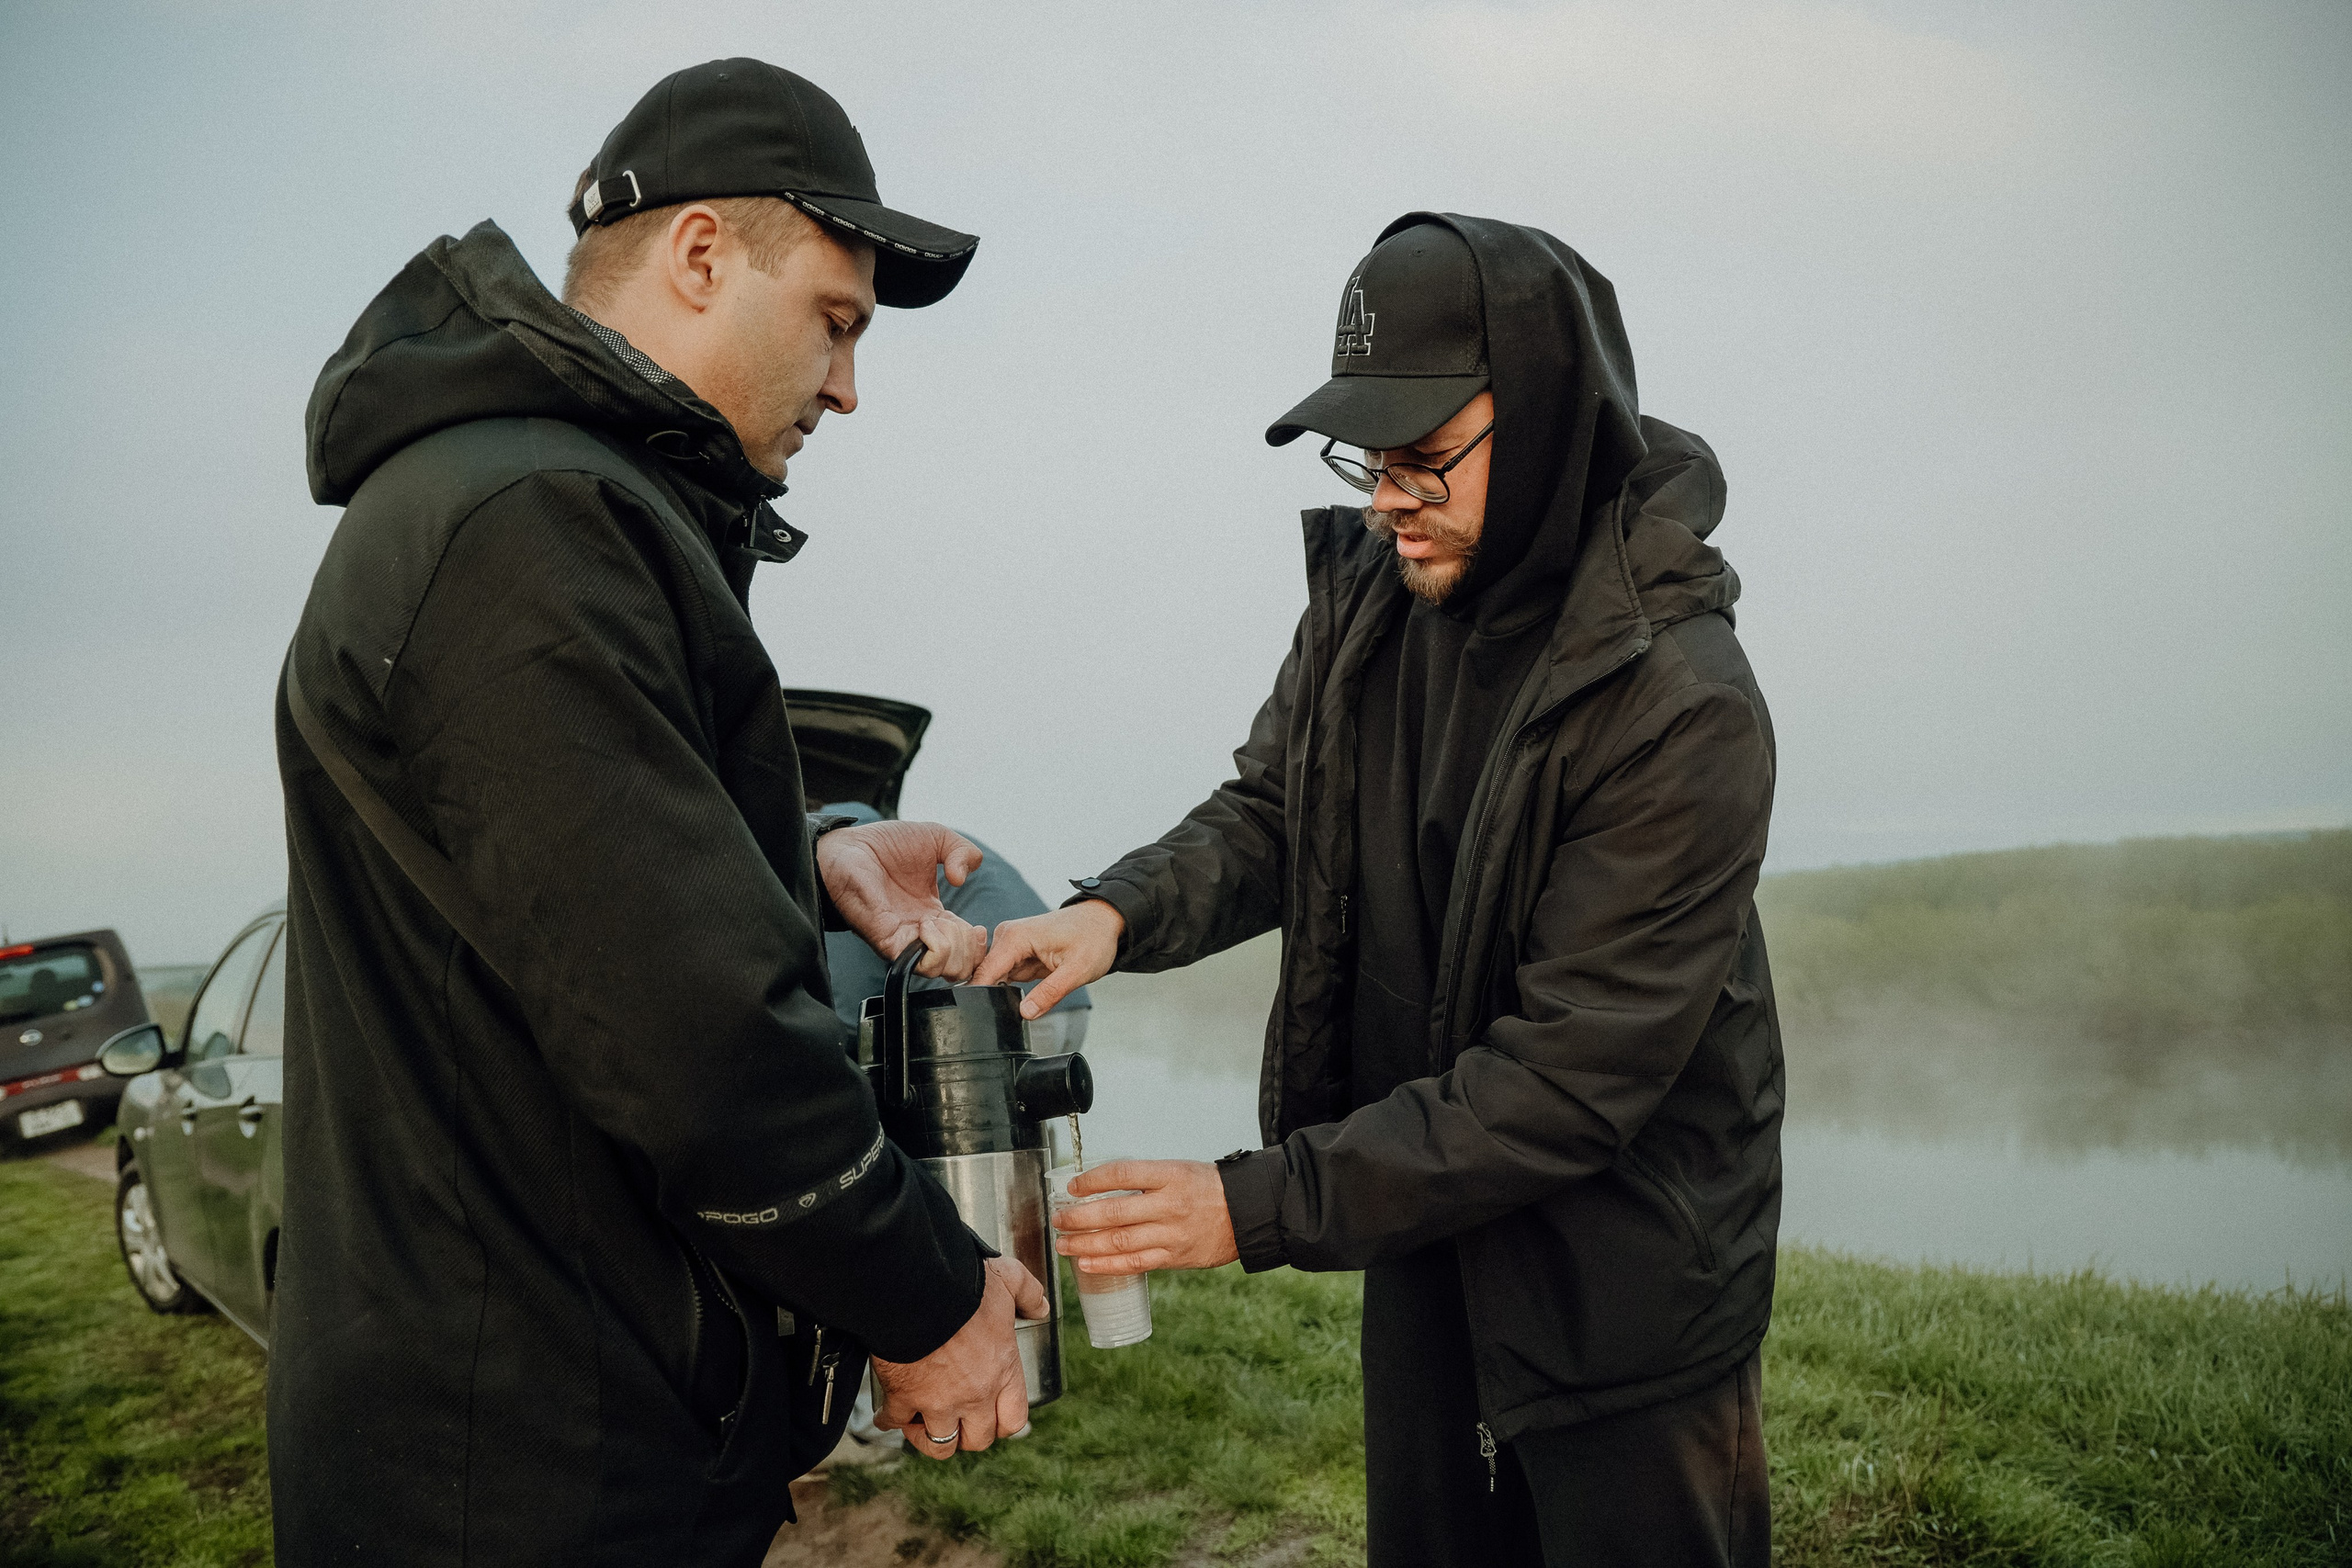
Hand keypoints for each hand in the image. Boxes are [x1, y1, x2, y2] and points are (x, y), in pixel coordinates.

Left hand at [817, 820, 987, 979]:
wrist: (850, 846)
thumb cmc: (886, 844)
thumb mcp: (938, 837)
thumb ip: (964, 852)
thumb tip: (962, 879)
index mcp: (935, 915)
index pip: (965, 949)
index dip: (978, 945)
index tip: (979, 928)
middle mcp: (921, 932)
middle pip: (959, 968)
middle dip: (969, 950)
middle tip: (959, 925)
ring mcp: (905, 939)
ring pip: (942, 971)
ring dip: (954, 947)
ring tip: (938, 921)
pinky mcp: (889, 941)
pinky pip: (919, 962)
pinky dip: (935, 946)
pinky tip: (927, 923)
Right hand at [868, 1256, 1047, 1458]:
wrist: (915, 1288)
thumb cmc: (964, 1284)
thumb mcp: (1008, 1279)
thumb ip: (1029, 1294)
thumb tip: (1040, 1307)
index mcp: (1002, 1371)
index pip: (1013, 1420)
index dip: (1002, 1422)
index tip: (991, 1415)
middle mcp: (974, 1395)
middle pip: (977, 1439)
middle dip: (968, 1434)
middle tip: (957, 1421)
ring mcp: (938, 1402)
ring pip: (939, 1445)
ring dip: (929, 1436)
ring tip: (922, 1424)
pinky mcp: (903, 1398)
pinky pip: (896, 1423)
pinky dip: (889, 1419)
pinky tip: (887, 1412)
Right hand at [972, 900, 1123, 1019]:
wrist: (1103, 921)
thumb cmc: (1094, 938)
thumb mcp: (1078, 970)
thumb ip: (1050, 993)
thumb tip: (1025, 1012)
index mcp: (1015, 937)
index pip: (984, 972)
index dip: (981, 996)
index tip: (983, 1015)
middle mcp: (1008, 936)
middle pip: (986, 976)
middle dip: (998, 994)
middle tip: (1026, 1003)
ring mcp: (1011, 943)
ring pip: (996, 977)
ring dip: (1009, 989)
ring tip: (1038, 985)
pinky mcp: (1017, 952)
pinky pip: (1007, 975)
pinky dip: (1017, 984)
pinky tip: (1035, 981)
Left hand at [1052, 1159, 1237, 1273]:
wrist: (1248, 1213)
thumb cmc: (1210, 1188)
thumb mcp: (1178, 1170)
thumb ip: (1144, 1180)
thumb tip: (1103, 1189)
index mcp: (1169, 1176)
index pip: (1122, 1175)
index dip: (1092, 1180)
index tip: (1073, 1186)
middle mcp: (1169, 1205)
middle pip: (1114, 1213)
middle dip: (1079, 1218)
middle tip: (1059, 1219)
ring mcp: (1172, 1234)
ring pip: (1120, 1242)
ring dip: (1085, 1244)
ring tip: (1064, 1244)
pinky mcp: (1174, 1257)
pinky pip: (1135, 1263)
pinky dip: (1107, 1265)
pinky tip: (1087, 1263)